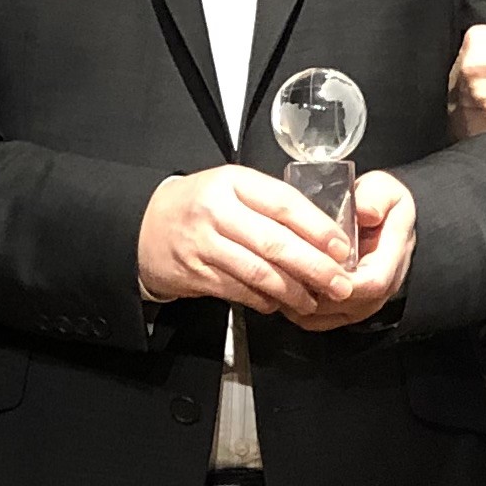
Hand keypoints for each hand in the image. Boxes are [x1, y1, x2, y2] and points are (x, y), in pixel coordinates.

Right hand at [139, 163, 366, 318]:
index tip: (341, 246)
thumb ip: (270, 204)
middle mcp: (217, 211)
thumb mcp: (231, 188)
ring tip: (313, 299)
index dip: (318, 227)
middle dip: (314, 267)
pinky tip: (279, 303)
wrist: (144, 227)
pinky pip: (239, 290)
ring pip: (259, 272)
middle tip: (340, 282)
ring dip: (292, 290)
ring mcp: (204, 244)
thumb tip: (322, 233)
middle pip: (276, 243)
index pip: (284, 203)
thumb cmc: (198, 206)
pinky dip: (264, 300)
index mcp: (232, 182)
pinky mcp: (195, 273)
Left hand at [284, 173, 416, 330]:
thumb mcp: (385, 190)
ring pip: (326, 316)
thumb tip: (366, 211)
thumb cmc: (381, 206)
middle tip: (282, 269)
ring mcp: (361, 304)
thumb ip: (376, 198)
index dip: (343, 279)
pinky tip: (280, 288)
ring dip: (299, 301)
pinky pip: (315, 320)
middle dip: (313, 290)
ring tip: (276, 277)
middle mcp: (380, 290)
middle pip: (345, 304)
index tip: (316, 265)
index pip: (373, 282)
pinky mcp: (343, 312)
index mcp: (392, 259)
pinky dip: (294, 309)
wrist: (384, 222)